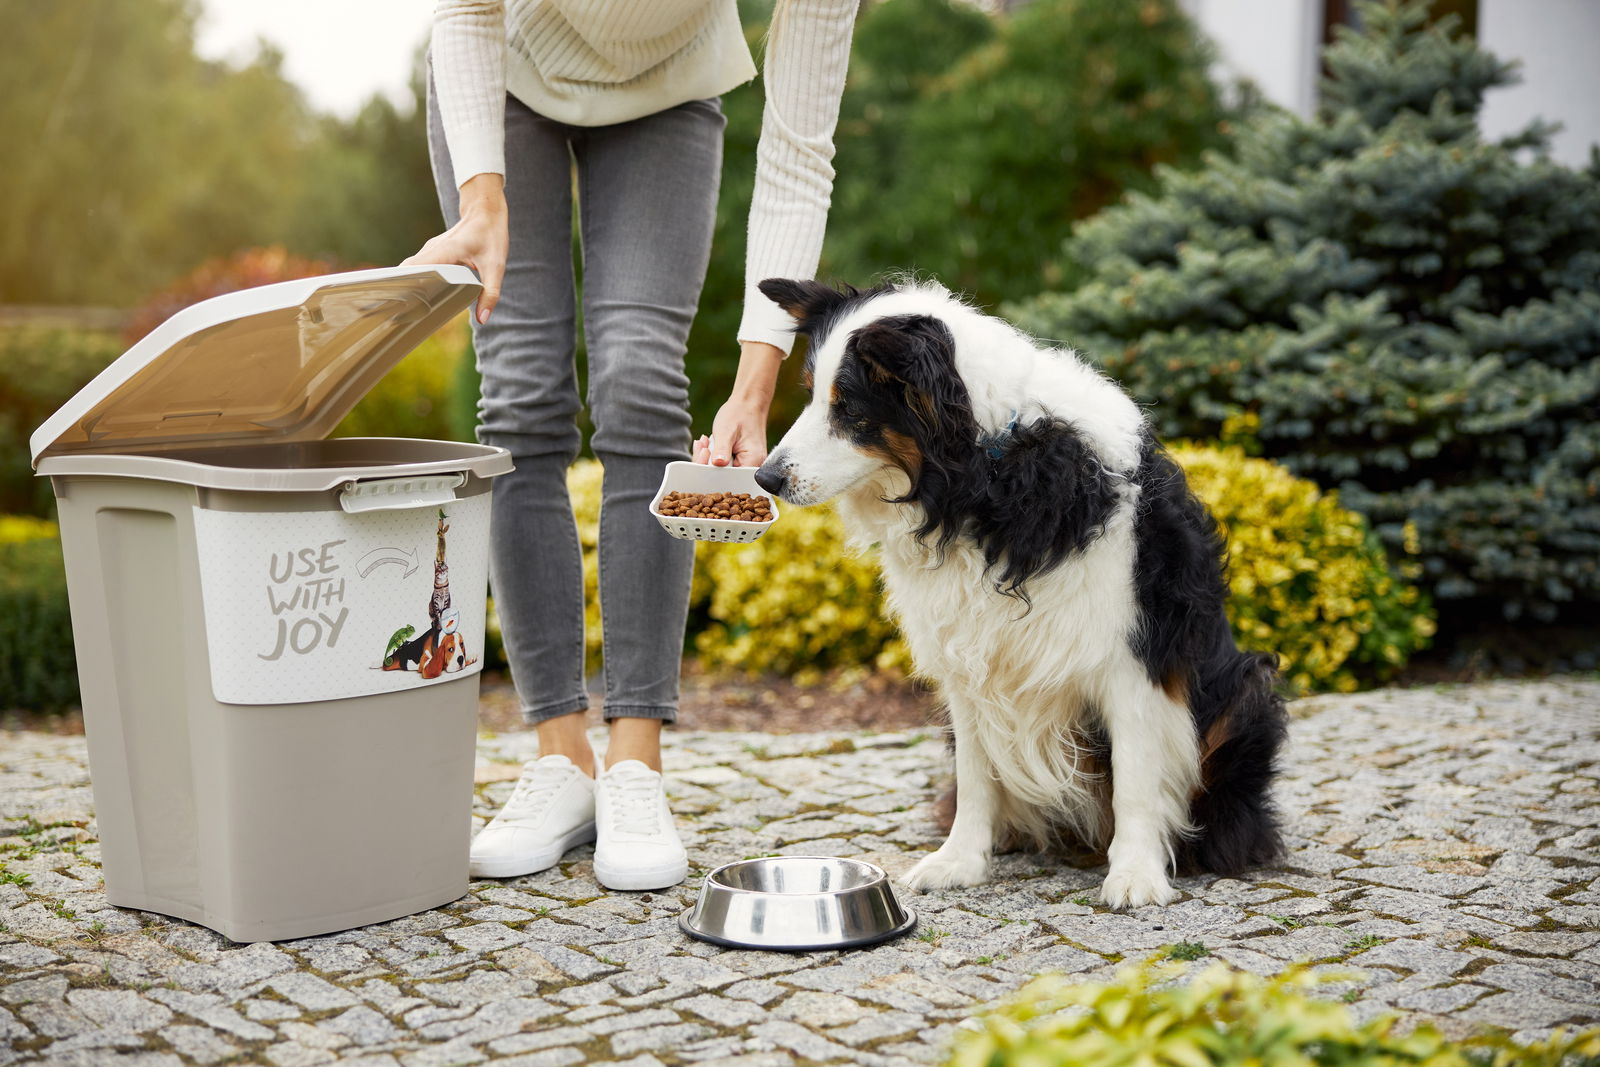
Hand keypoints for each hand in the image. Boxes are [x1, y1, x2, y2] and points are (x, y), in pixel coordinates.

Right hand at [402, 173, 507, 323]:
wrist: (486, 212)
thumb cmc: (491, 235)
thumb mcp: (496, 267)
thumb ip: (490, 293)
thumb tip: (483, 319)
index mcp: (444, 251)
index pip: (413, 268)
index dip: (402, 283)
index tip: (396, 300)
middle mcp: (432, 249)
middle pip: (406, 270)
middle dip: (399, 289)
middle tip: (396, 312)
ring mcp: (430, 250)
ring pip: (410, 268)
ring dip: (406, 284)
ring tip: (403, 308)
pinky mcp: (433, 253)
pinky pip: (418, 267)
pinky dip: (414, 280)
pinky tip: (417, 296)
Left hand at [693, 340, 784, 465]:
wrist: (748, 403)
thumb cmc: (740, 413)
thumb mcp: (727, 431)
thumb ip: (722, 450)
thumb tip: (716, 465)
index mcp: (753, 462)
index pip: (729, 478)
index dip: (712, 470)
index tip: (703, 455)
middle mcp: (752, 467)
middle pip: (724, 476)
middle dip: (707, 463)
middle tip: (700, 447)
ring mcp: (745, 464)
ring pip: (721, 470)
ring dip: (708, 457)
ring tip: (703, 442)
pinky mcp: (739, 460)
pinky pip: (722, 463)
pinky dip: (712, 454)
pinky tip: (706, 443)